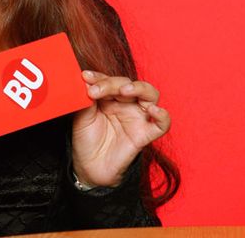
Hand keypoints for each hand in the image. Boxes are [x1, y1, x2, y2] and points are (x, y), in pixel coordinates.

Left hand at [72, 71, 170, 187]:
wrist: (89, 168)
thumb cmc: (87, 141)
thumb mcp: (82, 116)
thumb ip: (86, 99)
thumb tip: (85, 80)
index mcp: (111, 97)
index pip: (110, 80)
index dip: (99, 77)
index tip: (86, 77)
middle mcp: (127, 104)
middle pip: (129, 84)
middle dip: (113, 83)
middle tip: (96, 90)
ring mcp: (138, 117)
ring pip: (150, 95)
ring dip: (140, 88)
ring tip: (124, 91)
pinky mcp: (146, 134)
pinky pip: (162, 123)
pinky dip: (162, 115)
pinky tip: (154, 110)